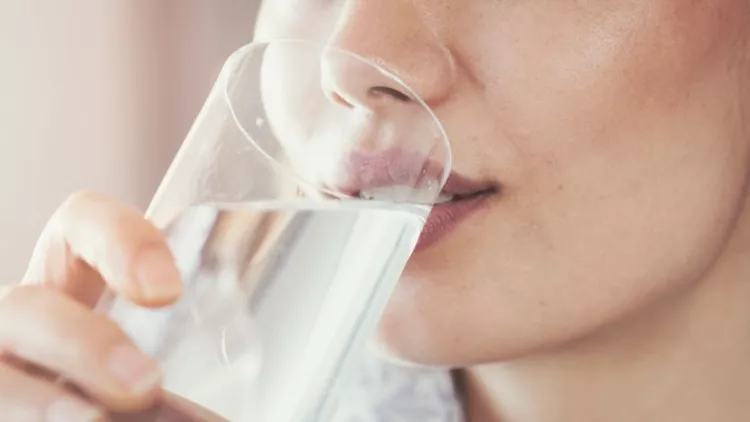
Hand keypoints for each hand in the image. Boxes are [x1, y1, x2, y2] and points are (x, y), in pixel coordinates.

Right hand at [0, 191, 182, 420]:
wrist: (86, 402)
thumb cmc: (133, 377)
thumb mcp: (156, 348)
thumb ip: (199, 342)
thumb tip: (292, 382)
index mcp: (71, 281)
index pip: (79, 224)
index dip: (117, 240)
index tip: (167, 289)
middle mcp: (22, 320)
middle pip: (26, 307)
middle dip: (81, 342)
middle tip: (143, 384)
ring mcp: (0, 367)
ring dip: (41, 403)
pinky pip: (2, 410)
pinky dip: (40, 420)